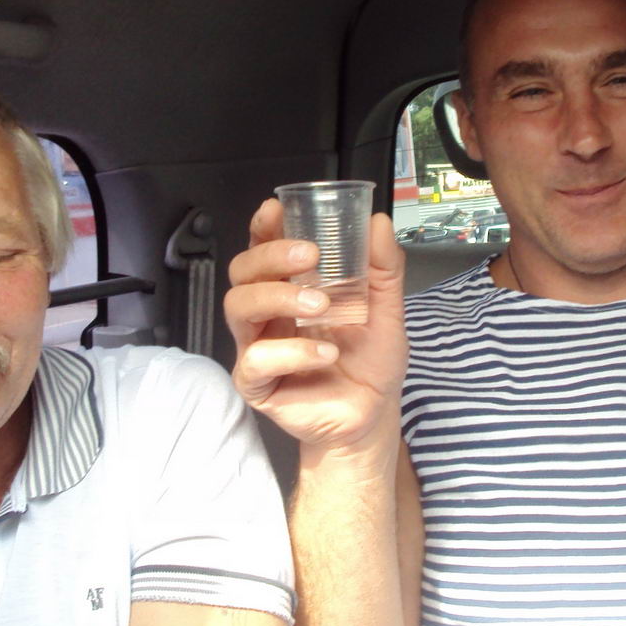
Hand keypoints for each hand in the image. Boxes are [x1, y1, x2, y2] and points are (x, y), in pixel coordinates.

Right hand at [225, 198, 405, 456]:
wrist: (373, 415)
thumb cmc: (370, 361)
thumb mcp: (386, 308)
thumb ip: (383, 267)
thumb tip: (378, 222)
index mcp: (290, 289)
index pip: (263, 250)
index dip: (262, 228)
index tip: (276, 211)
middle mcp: (267, 315)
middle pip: (242, 272)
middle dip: (270, 256)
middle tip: (311, 255)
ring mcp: (257, 347)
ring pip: (239, 307)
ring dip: (279, 297)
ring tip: (321, 305)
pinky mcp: (257, 384)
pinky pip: (257, 360)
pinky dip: (293, 352)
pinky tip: (326, 353)